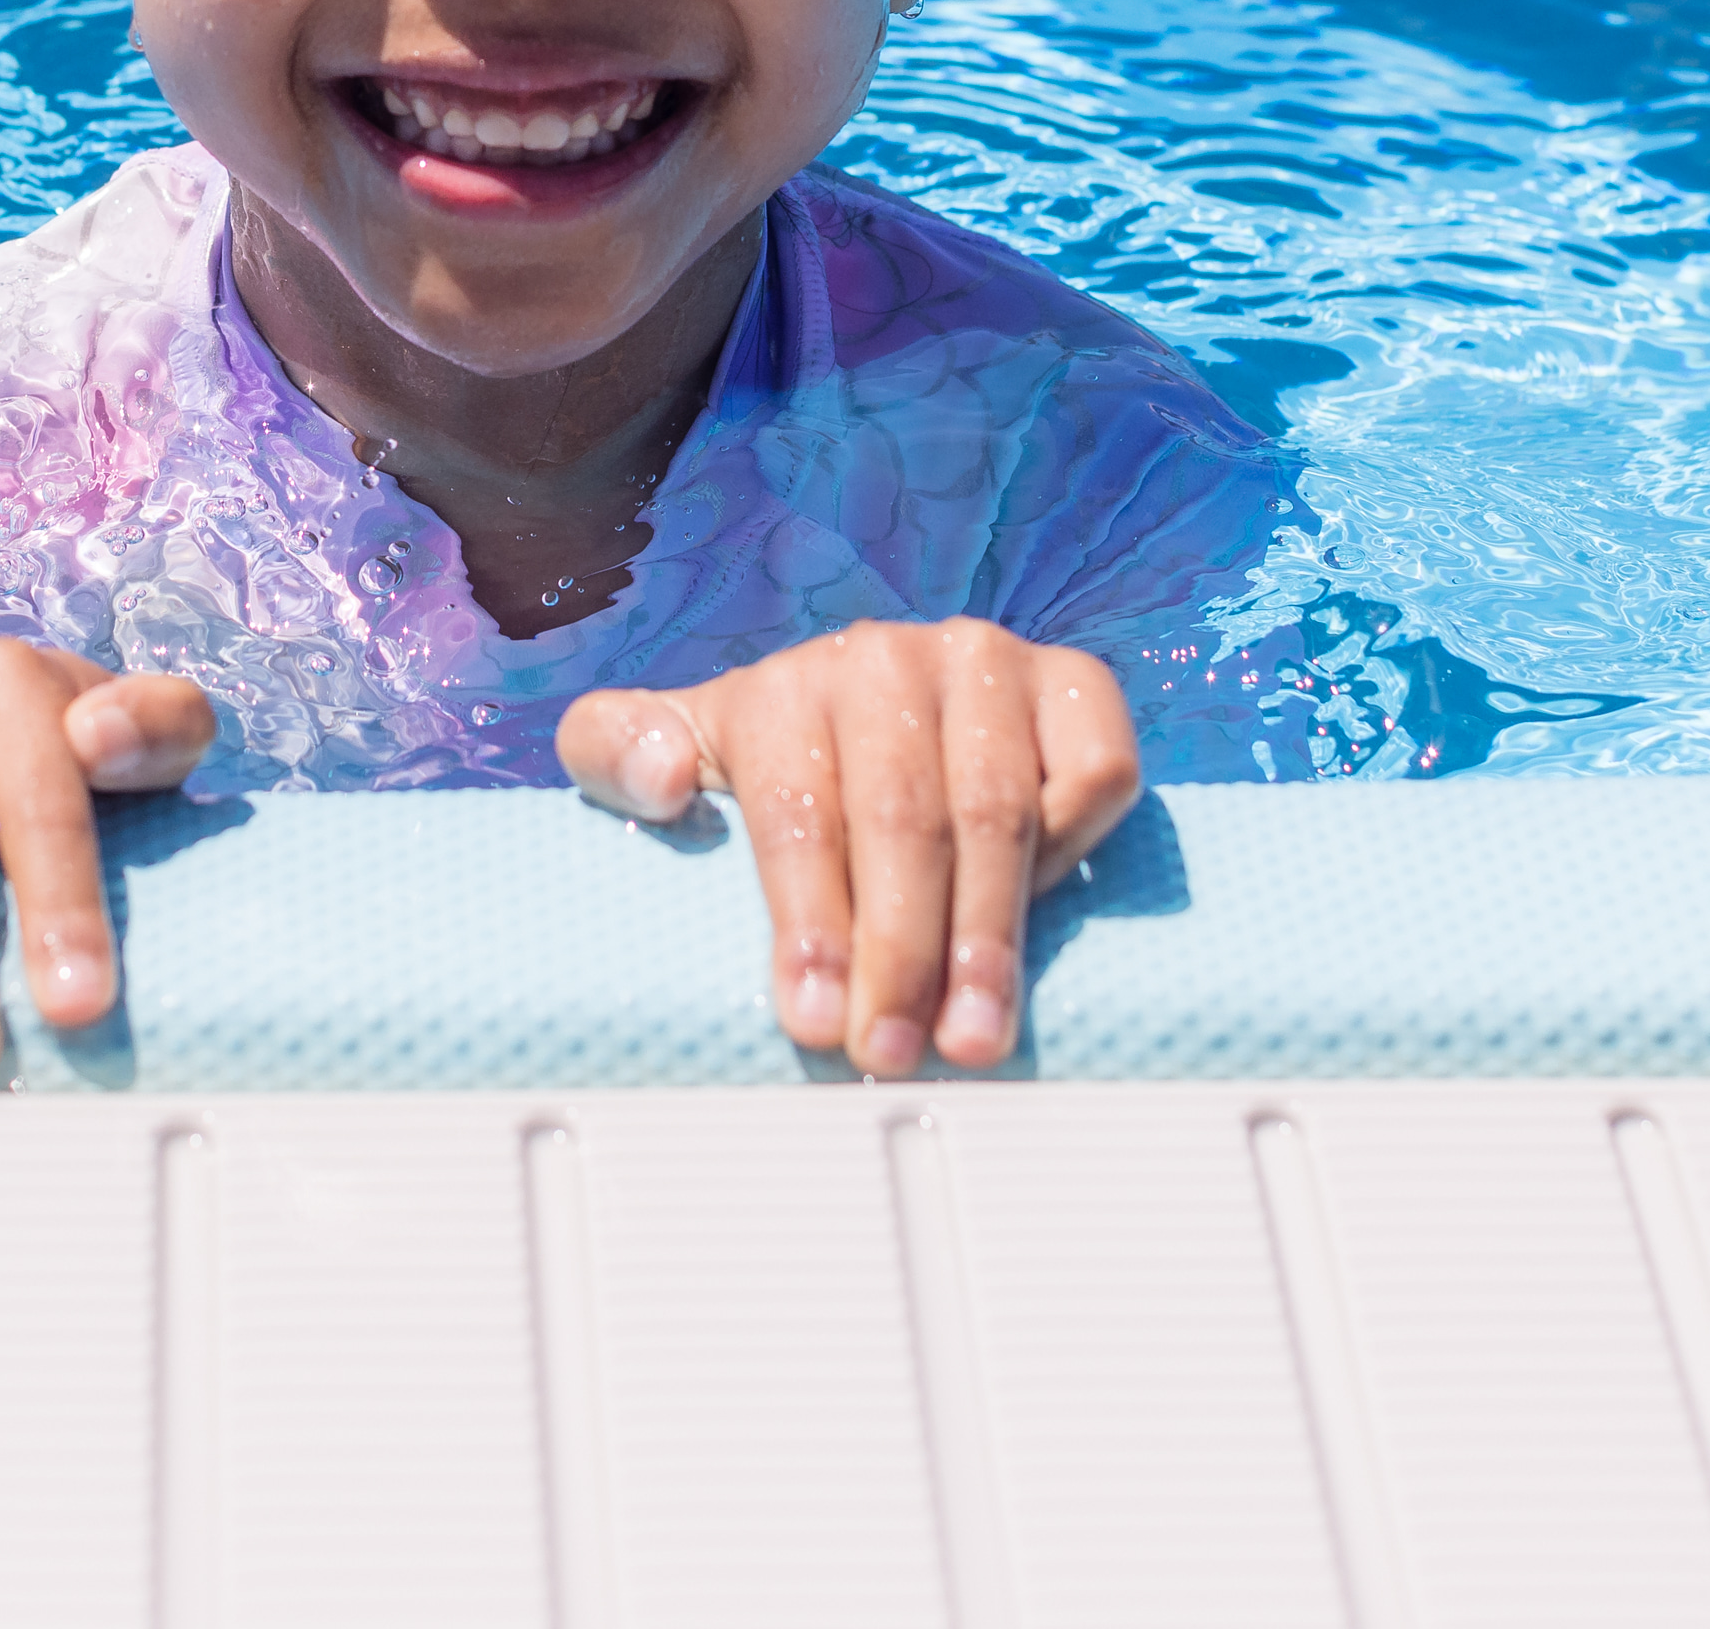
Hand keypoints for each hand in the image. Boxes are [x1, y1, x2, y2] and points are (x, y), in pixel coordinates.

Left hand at [558, 619, 1139, 1077]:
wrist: (862, 717)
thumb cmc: (762, 771)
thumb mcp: (666, 755)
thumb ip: (614, 755)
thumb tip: (661, 782)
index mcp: (788, 685)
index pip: (798, 809)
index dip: (809, 923)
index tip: (816, 1024)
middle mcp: (891, 657)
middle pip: (904, 817)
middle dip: (899, 950)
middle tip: (894, 1051)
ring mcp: (991, 661)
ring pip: (1000, 807)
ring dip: (987, 933)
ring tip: (974, 1037)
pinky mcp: (1075, 682)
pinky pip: (1095, 771)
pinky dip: (1074, 847)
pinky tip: (1036, 921)